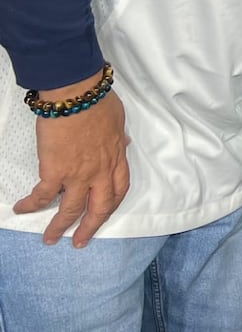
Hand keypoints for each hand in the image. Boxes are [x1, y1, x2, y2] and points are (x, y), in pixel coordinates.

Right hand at [15, 89, 129, 246]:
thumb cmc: (98, 100)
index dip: (112, 204)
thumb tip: (123, 143)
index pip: (120, 188)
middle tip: (79, 241)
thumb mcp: (118, 119)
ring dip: (59, 226)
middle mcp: (100, 170)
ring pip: (70, 209)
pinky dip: (31, 205)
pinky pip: (43, 195)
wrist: (77, 95)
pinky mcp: (55, 171)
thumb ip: (118, 136)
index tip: (105, 213)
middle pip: (99, 207)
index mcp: (116, 157)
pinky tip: (22, 209)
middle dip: (89, 227)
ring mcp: (78, 173)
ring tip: (49, 238)